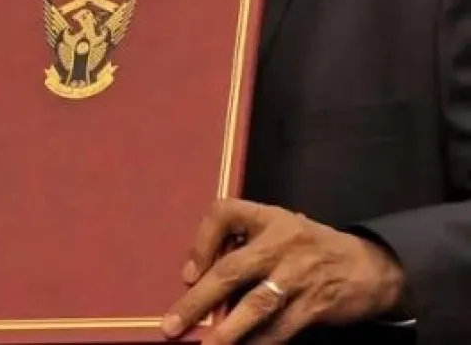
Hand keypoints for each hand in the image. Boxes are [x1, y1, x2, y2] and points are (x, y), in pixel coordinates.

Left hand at [163, 199, 405, 343]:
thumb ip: (244, 246)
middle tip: (172, 325)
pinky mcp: (315, 304)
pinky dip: (258, 343)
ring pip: (255, 305)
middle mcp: (282, 242)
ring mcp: (299, 275)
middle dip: (197, 301)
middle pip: (231, 269)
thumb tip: (198, 280)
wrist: (370, 268)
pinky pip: (280, 329)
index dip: (201, 242)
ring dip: (226, 331)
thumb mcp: (279, 231)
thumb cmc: (309, 249)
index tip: (187, 274)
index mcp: (268, 218)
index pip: (224, 212)